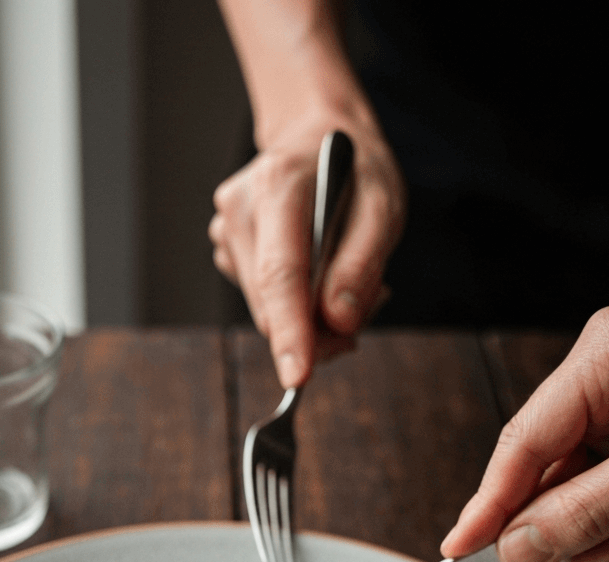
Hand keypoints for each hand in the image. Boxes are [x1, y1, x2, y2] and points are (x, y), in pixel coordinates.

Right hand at [209, 124, 404, 387]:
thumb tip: (338, 322)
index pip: (281, 275)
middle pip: (273, 307)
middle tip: (368, 304)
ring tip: (345, 277)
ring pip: (268, 313)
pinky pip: (265, 303)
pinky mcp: (227, 252)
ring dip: (312, 318)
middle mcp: (240, 212)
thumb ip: (362, 264)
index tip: (298, 377)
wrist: (317, 138)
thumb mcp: (383, 206)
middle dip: (319, 329)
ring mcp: (226, 233)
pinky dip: (298, 307)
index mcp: (278, 188)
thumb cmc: (355, 170)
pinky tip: (317, 273)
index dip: (291, 332)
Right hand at [441, 307, 608, 561]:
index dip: (488, 504)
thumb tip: (516, 545)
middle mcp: (608, 380)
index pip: (520, 442)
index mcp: (603, 357)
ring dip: (593, 536)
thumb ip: (585, 507)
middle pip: (544, 472)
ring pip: (576, 491)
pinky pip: (604, 493)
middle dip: (549, 529)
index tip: (458, 551)